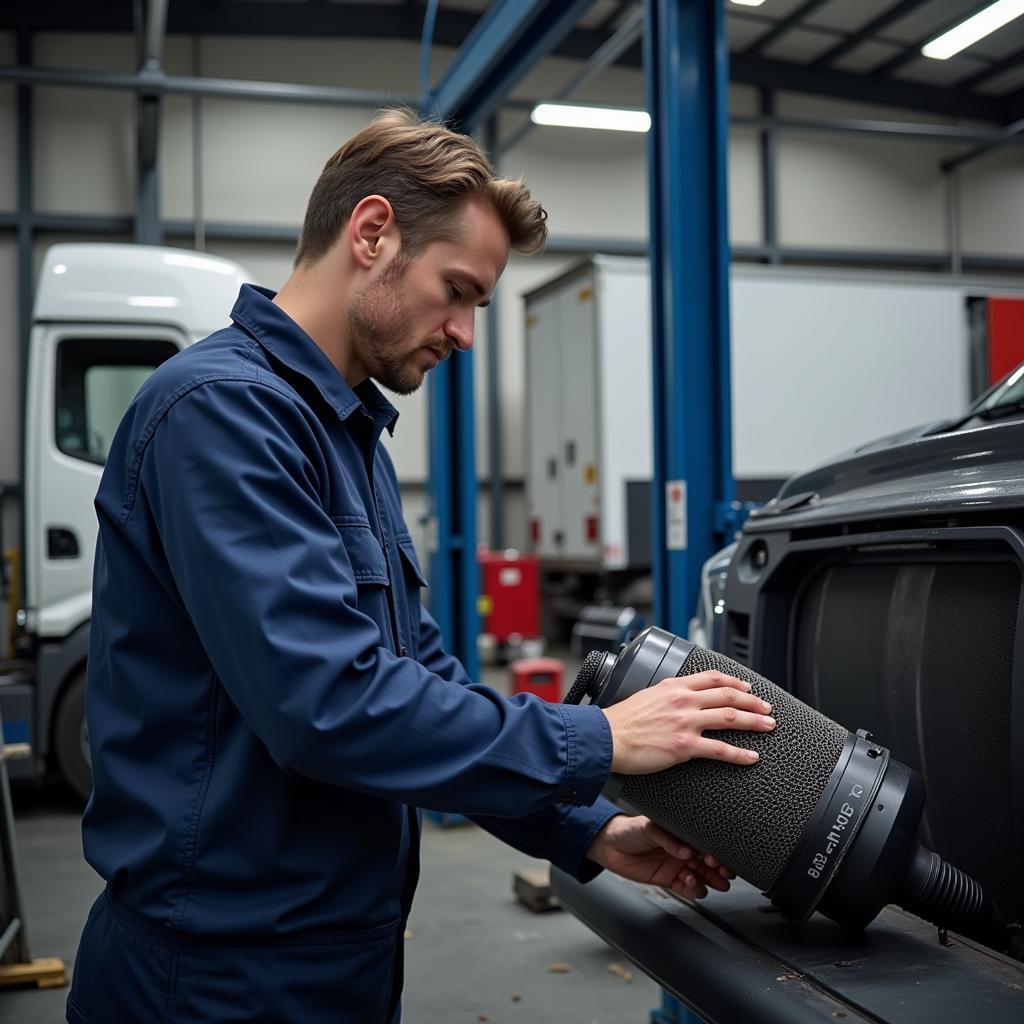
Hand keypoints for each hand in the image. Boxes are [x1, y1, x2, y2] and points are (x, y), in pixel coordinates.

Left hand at [586, 814, 734, 899]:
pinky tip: (691, 884)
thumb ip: (670, 840)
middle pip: (710, 863)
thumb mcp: (651, 828)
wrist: (610, 846)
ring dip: (709, 881)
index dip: (717, 851)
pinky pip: (688, 889)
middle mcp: (684, 851)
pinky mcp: (670, 880)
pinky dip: (694, 889)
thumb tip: (688, 851)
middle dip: (719, 869)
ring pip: (703, 877)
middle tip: (722, 872)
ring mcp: (678, 866)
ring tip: (703, 879)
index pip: (706, 844)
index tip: (718, 857)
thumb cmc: (630, 830)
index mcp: (683, 835)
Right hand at [602, 669, 774, 773]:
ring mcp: (686, 722)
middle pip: (727, 695)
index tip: (748, 687)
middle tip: (766, 708)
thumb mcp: (645, 696)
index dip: (735, 681)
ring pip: (729, 717)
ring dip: (753, 721)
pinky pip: (720, 749)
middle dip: (752, 701)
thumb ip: (665, 696)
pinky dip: (740, 754)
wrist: (606, 738)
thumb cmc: (620, 721)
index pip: (712, 678)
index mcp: (673, 687)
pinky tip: (752, 757)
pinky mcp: (685, 746)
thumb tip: (675, 700)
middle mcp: (683, 701)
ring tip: (768, 725)